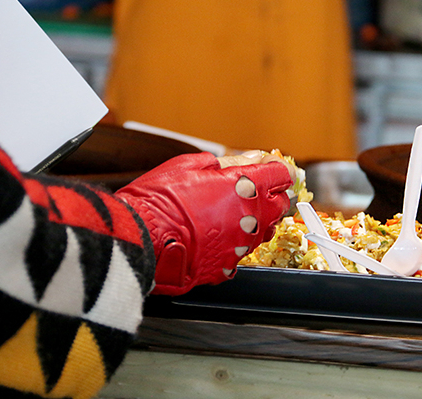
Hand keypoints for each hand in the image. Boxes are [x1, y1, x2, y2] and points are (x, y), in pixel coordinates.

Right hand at [115, 152, 292, 294]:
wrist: (139, 240)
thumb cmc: (158, 200)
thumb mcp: (191, 165)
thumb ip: (230, 162)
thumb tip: (251, 158)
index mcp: (245, 187)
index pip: (282, 175)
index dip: (276, 169)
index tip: (268, 168)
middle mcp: (251, 217)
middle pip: (280, 204)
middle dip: (271, 194)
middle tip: (251, 189)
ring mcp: (242, 243)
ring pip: (265, 229)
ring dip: (255, 218)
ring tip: (229, 211)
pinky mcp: (230, 264)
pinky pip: (243, 249)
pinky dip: (235, 240)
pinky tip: (217, 233)